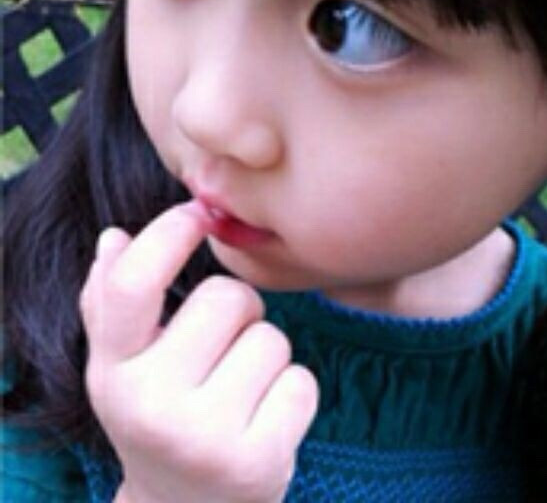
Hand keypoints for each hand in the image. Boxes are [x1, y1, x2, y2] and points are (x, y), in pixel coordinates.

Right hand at [80, 201, 317, 502]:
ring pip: (271, 339)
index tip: (198, 214)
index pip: (132, 285)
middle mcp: (151, 407)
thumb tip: (114, 237)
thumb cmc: (159, 415)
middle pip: (229, 299)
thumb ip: (112, 300)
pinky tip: (262, 418)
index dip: (168, 234)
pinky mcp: (259, 463)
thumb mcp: (123, 366)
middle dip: (238, 310)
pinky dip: (290, 392)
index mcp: (113, 372)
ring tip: (239, 390)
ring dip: (265, 355)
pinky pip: (301, 381)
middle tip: (223, 346)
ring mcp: (206, 439)